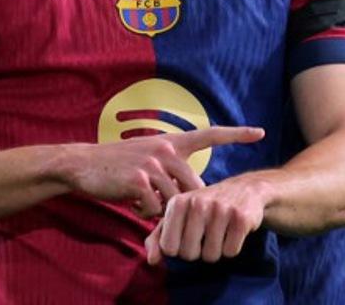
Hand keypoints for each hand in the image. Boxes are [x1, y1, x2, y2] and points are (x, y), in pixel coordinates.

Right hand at [63, 126, 263, 217]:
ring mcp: (153, 163)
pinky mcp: (140, 179)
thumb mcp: (148, 159)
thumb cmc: (118, 166)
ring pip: (175, 200)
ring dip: (159, 208)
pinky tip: (130, 200)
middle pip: (196, 187)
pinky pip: (155, 208)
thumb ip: (171, 170)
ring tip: (139, 198)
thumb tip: (192, 195)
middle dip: (184, 203)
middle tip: (158, 202)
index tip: (260, 132)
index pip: (209, 135)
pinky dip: (144, 212)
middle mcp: (166, 148)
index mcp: (171, 142)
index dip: (236, 134)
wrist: (84, 165)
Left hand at [145, 175, 268, 264]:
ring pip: (211, 256)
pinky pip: (231, 252)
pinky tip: (232, 231)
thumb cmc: (205, 206)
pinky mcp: (241, 218)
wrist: (244, 189)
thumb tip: (152, 261)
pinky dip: (232, 247)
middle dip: (198, 251)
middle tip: (205, 235)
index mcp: (177, 203)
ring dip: (216, 250)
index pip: (169, 248)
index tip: (187, 237)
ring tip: (219, 232)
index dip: (179, 249)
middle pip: (190, 254)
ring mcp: (220, 209)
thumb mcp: (178, 215)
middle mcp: (197, 204)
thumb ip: (159, 237)